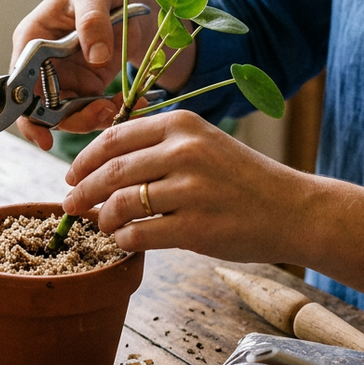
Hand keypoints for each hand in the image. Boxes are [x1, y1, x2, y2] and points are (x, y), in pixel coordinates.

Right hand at [10, 0, 163, 148]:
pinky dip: (110, 113)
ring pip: (67, 115)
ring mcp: (66, 77)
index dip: (26, 113)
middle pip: (42, 107)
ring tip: (117, 109)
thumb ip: (92, 20)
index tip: (44, 135)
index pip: (19, 83)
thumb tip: (94, 56)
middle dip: (70, 119)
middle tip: (101, 114)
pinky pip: (92, 110)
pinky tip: (130, 104)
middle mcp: (43, 63)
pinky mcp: (88, 86)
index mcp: (33, 38)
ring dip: (91, 118)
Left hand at [61, 110, 308, 261]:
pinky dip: (123, 239)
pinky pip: (139, 233)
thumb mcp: (203, 144)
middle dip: (82, 190)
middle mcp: (185, 152)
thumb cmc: (241, 180)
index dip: (85, 159)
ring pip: (121, 203)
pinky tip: (124, 240)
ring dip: (103, 217)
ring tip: (101, 224)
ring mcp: (191, 190)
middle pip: (111, 171)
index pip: (114, 137)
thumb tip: (100, 164)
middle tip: (70, 204)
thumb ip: (158, 147)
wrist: (293, 210)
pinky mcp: (196, 227)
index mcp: (182, 124)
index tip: (71, 175)